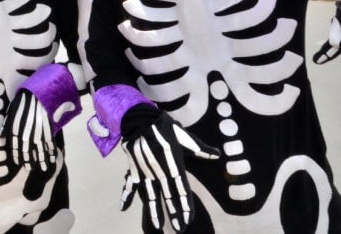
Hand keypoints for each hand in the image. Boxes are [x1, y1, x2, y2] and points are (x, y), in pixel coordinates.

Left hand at [1, 89, 55, 169]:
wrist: (37, 95)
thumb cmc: (22, 102)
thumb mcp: (10, 113)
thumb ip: (6, 126)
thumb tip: (1, 135)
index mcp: (15, 131)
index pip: (16, 148)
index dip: (17, 156)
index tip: (19, 163)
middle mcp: (26, 136)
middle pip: (28, 152)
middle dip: (29, 162)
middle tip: (31, 169)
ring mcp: (38, 135)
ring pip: (40, 152)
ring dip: (42, 161)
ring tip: (43, 169)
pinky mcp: (48, 131)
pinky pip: (50, 145)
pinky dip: (52, 153)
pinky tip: (53, 159)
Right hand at [120, 111, 219, 231]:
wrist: (140, 118)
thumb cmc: (164, 127)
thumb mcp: (184, 136)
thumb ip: (199, 149)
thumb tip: (217, 155)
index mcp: (173, 164)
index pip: (182, 189)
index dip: (186, 205)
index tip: (189, 219)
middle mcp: (159, 171)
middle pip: (167, 196)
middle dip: (174, 213)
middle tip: (179, 228)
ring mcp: (145, 172)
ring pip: (150, 195)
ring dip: (153, 211)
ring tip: (156, 227)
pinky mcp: (134, 168)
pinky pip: (129, 184)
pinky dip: (125, 196)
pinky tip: (122, 208)